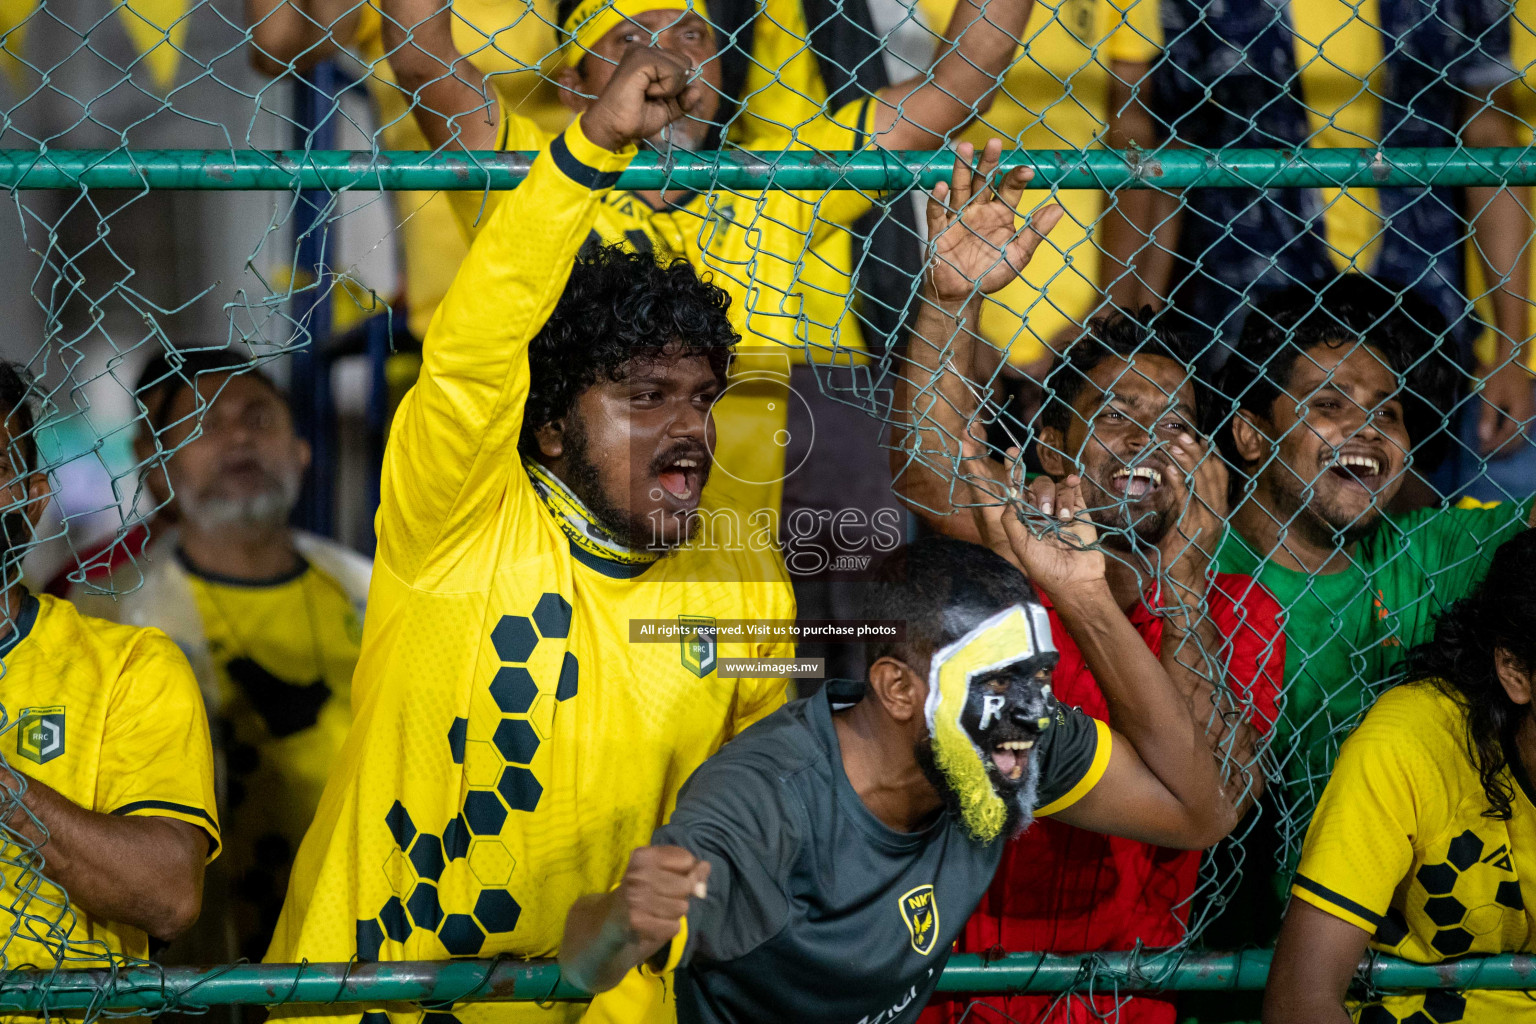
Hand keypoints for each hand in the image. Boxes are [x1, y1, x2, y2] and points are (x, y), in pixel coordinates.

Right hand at [580, 47, 703, 152]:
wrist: (614, 128)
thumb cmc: (635, 119)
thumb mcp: (668, 110)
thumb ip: (684, 100)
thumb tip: (697, 90)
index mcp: (649, 58)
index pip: (683, 64)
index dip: (678, 88)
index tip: (655, 98)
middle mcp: (644, 49)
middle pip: (685, 63)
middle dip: (675, 87)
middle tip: (650, 96)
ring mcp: (642, 51)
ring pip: (681, 67)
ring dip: (669, 89)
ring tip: (646, 94)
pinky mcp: (641, 58)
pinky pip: (673, 73)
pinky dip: (665, 90)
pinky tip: (645, 92)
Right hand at [605, 845, 710, 960]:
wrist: (610, 922)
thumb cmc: (643, 893)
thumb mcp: (662, 874)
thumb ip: (688, 869)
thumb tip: (706, 867)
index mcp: (643, 856)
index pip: (686, 860)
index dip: (685, 872)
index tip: (668, 877)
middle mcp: (637, 874)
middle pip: (686, 885)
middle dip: (680, 895)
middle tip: (660, 898)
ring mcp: (636, 899)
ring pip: (682, 907)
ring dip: (674, 913)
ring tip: (655, 911)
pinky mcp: (637, 922)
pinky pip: (674, 927)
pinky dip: (667, 929)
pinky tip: (652, 924)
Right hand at [926, 139, 1064, 305]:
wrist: (963, 295)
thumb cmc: (992, 274)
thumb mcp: (1019, 255)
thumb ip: (1036, 231)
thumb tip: (1059, 208)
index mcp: (999, 214)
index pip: (1009, 189)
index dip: (1016, 178)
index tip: (1026, 171)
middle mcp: (978, 210)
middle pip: (983, 181)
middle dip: (988, 163)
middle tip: (994, 143)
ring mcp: (958, 219)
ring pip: (959, 189)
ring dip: (961, 170)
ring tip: (964, 148)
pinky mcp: (939, 232)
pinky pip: (937, 213)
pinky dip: (938, 200)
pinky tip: (941, 186)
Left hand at [991, 470, 1107, 592]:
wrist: (1075, 578)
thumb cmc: (1044, 566)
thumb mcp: (1019, 544)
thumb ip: (1011, 519)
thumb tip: (1010, 496)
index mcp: (1024, 518)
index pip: (1016, 490)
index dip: (1013, 471)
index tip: (1011, 452)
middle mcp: (1041, 511)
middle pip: (1037, 485)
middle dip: (1040, 495)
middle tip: (1046, 513)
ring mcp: (1060, 508)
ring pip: (1055, 486)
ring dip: (1057, 499)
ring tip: (1063, 518)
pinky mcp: (1079, 508)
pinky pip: (1073, 489)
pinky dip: (1072, 484)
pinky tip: (1073, 483)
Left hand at [1157, 431, 1227, 589]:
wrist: (1185, 583)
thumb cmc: (1182, 556)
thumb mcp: (1188, 526)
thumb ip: (1188, 506)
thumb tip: (1180, 482)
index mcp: (1218, 512)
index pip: (1220, 478)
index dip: (1211, 457)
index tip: (1201, 439)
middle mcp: (1217, 514)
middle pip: (1213, 475)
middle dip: (1199, 452)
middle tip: (1184, 434)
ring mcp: (1207, 520)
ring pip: (1201, 483)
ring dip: (1188, 461)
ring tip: (1176, 443)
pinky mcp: (1192, 528)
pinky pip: (1187, 500)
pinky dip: (1179, 482)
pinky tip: (1170, 469)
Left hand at [1477, 359, 1534, 456]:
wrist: (1511, 360)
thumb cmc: (1499, 376)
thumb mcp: (1490, 396)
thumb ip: (1488, 418)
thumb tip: (1484, 438)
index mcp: (1521, 411)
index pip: (1508, 435)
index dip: (1495, 445)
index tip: (1482, 450)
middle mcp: (1528, 414)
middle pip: (1518, 439)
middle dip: (1502, 449)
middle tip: (1486, 455)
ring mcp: (1529, 412)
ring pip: (1521, 435)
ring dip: (1507, 445)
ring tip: (1492, 451)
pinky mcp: (1527, 410)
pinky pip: (1522, 429)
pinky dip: (1512, 437)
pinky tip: (1502, 440)